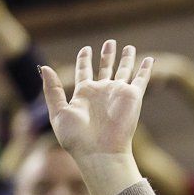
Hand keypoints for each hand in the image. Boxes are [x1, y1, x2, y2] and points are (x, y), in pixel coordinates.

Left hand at [41, 40, 152, 171]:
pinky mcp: (132, 97)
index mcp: (84, 94)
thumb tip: (45, 68)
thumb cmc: (76, 138)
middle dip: (107, 55)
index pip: (84, 71)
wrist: (99, 152)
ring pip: (123, 70)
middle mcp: (102, 92)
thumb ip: (52, 90)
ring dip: (126, 58)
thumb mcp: (58, 112)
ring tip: (128, 46)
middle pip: (105, 68)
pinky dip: (145, 69)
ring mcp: (117, 94)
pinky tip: (149, 60)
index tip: (86, 49)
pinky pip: (140, 79)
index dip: (85, 59)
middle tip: (110, 42)